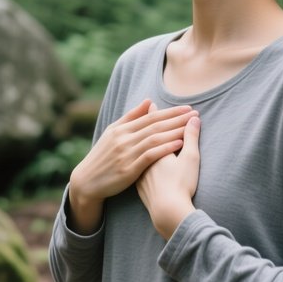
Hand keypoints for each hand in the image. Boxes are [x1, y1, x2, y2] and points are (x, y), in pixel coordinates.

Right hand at [68, 99, 196, 233]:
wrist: (87, 181)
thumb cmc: (103, 156)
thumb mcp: (113, 133)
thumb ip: (131, 117)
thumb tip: (149, 100)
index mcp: (121, 128)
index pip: (151, 116)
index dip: (170, 112)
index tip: (187, 108)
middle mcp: (124, 138)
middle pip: (155, 125)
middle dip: (177, 118)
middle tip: (195, 113)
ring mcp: (126, 153)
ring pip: (155, 138)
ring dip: (174, 131)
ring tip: (191, 127)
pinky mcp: (129, 168)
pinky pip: (150, 155)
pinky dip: (165, 148)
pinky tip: (179, 144)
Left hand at [137, 106, 200, 239]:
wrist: (167, 213)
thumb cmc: (182, 184)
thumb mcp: (191, 157)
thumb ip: (192, 137)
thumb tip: (194, 119)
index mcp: (156, 149)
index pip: (153, 127)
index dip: (154, 115)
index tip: (151, 104)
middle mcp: (144, 159)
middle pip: (143, 138)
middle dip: (145, 127)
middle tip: (144, 115)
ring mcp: (140, 173)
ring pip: (137, 154)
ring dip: (140, 144)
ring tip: (141, 138)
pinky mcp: (139, 187)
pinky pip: (136, 168)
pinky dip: (138, 160)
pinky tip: (137, 162)